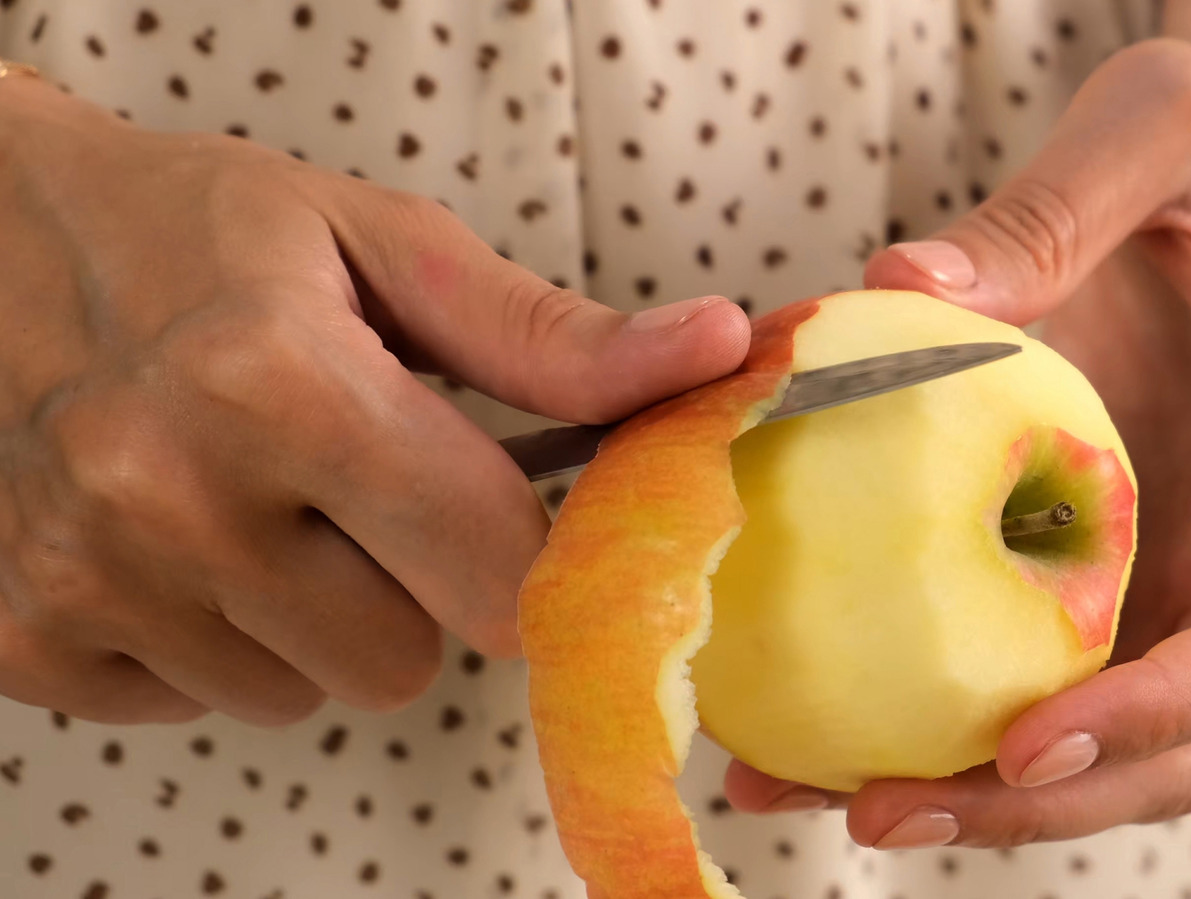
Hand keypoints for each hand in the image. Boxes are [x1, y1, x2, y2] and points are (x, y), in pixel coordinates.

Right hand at [0, 77, 748, 724]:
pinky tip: (182, 540)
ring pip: (306, 695)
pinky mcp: (25, 633)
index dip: (528, 554)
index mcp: (280, 382)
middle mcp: (169, 492)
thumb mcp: (385, 249)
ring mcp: (85, 576)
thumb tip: (710, 352)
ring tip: (259, 502)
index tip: (511, 511)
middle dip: (414, 587)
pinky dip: (213, 640)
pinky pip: (198, 706)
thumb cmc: (201, 232)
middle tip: (357, 486)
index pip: (496, 574)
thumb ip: (550, 334)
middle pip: (407, 660)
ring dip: (312, 618)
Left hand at [724, 39, 1190, 846]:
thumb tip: (897, 289)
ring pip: (1107, 742)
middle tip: (882, 809)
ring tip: (810, 786)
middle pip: (1189, 740)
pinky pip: (1035, 671)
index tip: (1031, 750)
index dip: (1167, 713)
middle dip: (1043, 803)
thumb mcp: (1160, 125)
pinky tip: (813, 718)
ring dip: (971, 791)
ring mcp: (1185, 574)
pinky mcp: (1109, 570)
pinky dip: (937, 715)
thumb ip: (1054, 210)